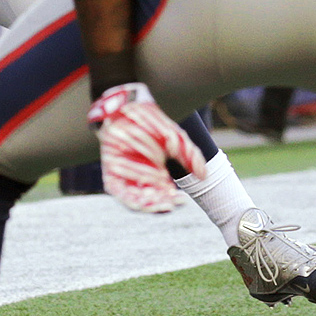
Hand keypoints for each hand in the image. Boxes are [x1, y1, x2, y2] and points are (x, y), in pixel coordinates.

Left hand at [88, 82, 206, 213]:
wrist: (125, 110)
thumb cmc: (151, 126)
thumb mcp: (175, 139)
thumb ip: (190, 156)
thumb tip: (204, 175)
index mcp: (157, 177)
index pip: (166, 197)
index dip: (174, 201)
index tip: (182, 200)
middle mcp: (140, 182)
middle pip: (151, 203)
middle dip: (161, 205)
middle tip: (170, 204)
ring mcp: (125, 181)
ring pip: (136, 201)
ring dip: (148, 203)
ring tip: (159, 197)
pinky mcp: (111, 178)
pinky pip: (119, 193)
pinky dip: (129, 197)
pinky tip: (140, 196)